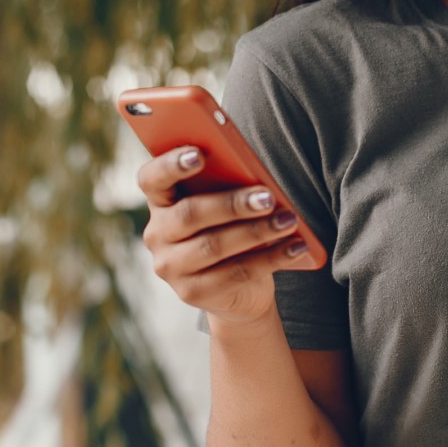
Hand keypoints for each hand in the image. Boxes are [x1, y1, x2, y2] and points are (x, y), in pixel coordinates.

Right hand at [138, 146, 312, 325]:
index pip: (151, 178)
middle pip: (190, 214)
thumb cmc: (230, 229)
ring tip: (289, 220)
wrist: (236, 290)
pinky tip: (296, 247)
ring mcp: (171, 267)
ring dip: (257, 231)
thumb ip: (226, 186)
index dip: (170, 165)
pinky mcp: (192, 293)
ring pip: (214, 246)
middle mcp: (157, 234)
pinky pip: (235, 273)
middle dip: (232, 204)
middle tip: (267, 198)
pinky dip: (271, 258)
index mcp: (160, 201)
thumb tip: (255, 179)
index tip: (199, 154)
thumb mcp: (224, 204)